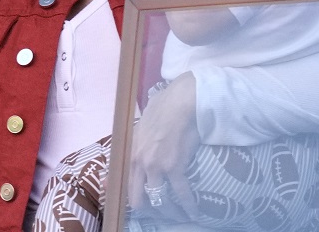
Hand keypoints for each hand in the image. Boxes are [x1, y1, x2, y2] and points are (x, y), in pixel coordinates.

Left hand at [126, 73, 200, 219]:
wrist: (179, 103)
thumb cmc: (162, 108)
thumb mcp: (141, 125)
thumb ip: (137, 140)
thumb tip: (140, 142)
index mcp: (129, 153)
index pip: (124, 183)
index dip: (132, 196)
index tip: (140, 204)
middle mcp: (139, 163)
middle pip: (138, 197)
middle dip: (148, 208)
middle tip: (159, 212)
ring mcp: (155, 167)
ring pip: (159, 199)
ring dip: (170, 210)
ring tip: (179, 215)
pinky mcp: (174, 168)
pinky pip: (182, 193)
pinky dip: (188, 205)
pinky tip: (194, 212)